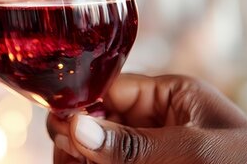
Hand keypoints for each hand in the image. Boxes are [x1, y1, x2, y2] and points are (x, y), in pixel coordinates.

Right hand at [47, 74, 246, 163]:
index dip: (81, 105)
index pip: (111, 90)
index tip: (57, 125)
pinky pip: (116, 163)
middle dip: (78, 138)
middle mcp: (158, 118)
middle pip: (100, 122)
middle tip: (62, 156)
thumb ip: (131, 144)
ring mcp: (154, 147)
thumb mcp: (190, 151)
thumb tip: (73, 127)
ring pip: (103, 148)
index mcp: (172, 94)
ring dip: (82, 157)